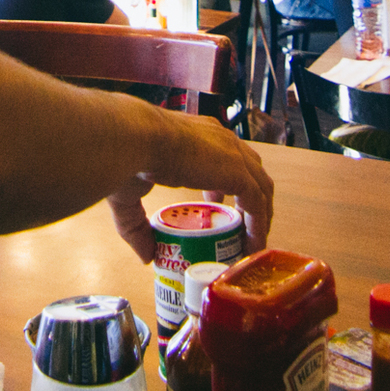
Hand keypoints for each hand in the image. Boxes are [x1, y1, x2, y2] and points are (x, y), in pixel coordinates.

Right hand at [105, 108, 275, 259]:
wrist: (138, 140)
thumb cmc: (129, 157)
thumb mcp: (130, 195)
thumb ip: (138, 227)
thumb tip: (146, 256)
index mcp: (198, 134)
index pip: (222, 154)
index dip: (222, 180)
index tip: (214, 203)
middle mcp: (221, 140)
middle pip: (249, 169)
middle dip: (248, 197)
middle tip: (236, 225)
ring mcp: (233, 155)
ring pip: (261, 187)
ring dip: (259, 215)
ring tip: (251, 240)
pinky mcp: (238, 173)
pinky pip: (258, 204)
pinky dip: (258, 225)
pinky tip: (252, 244)